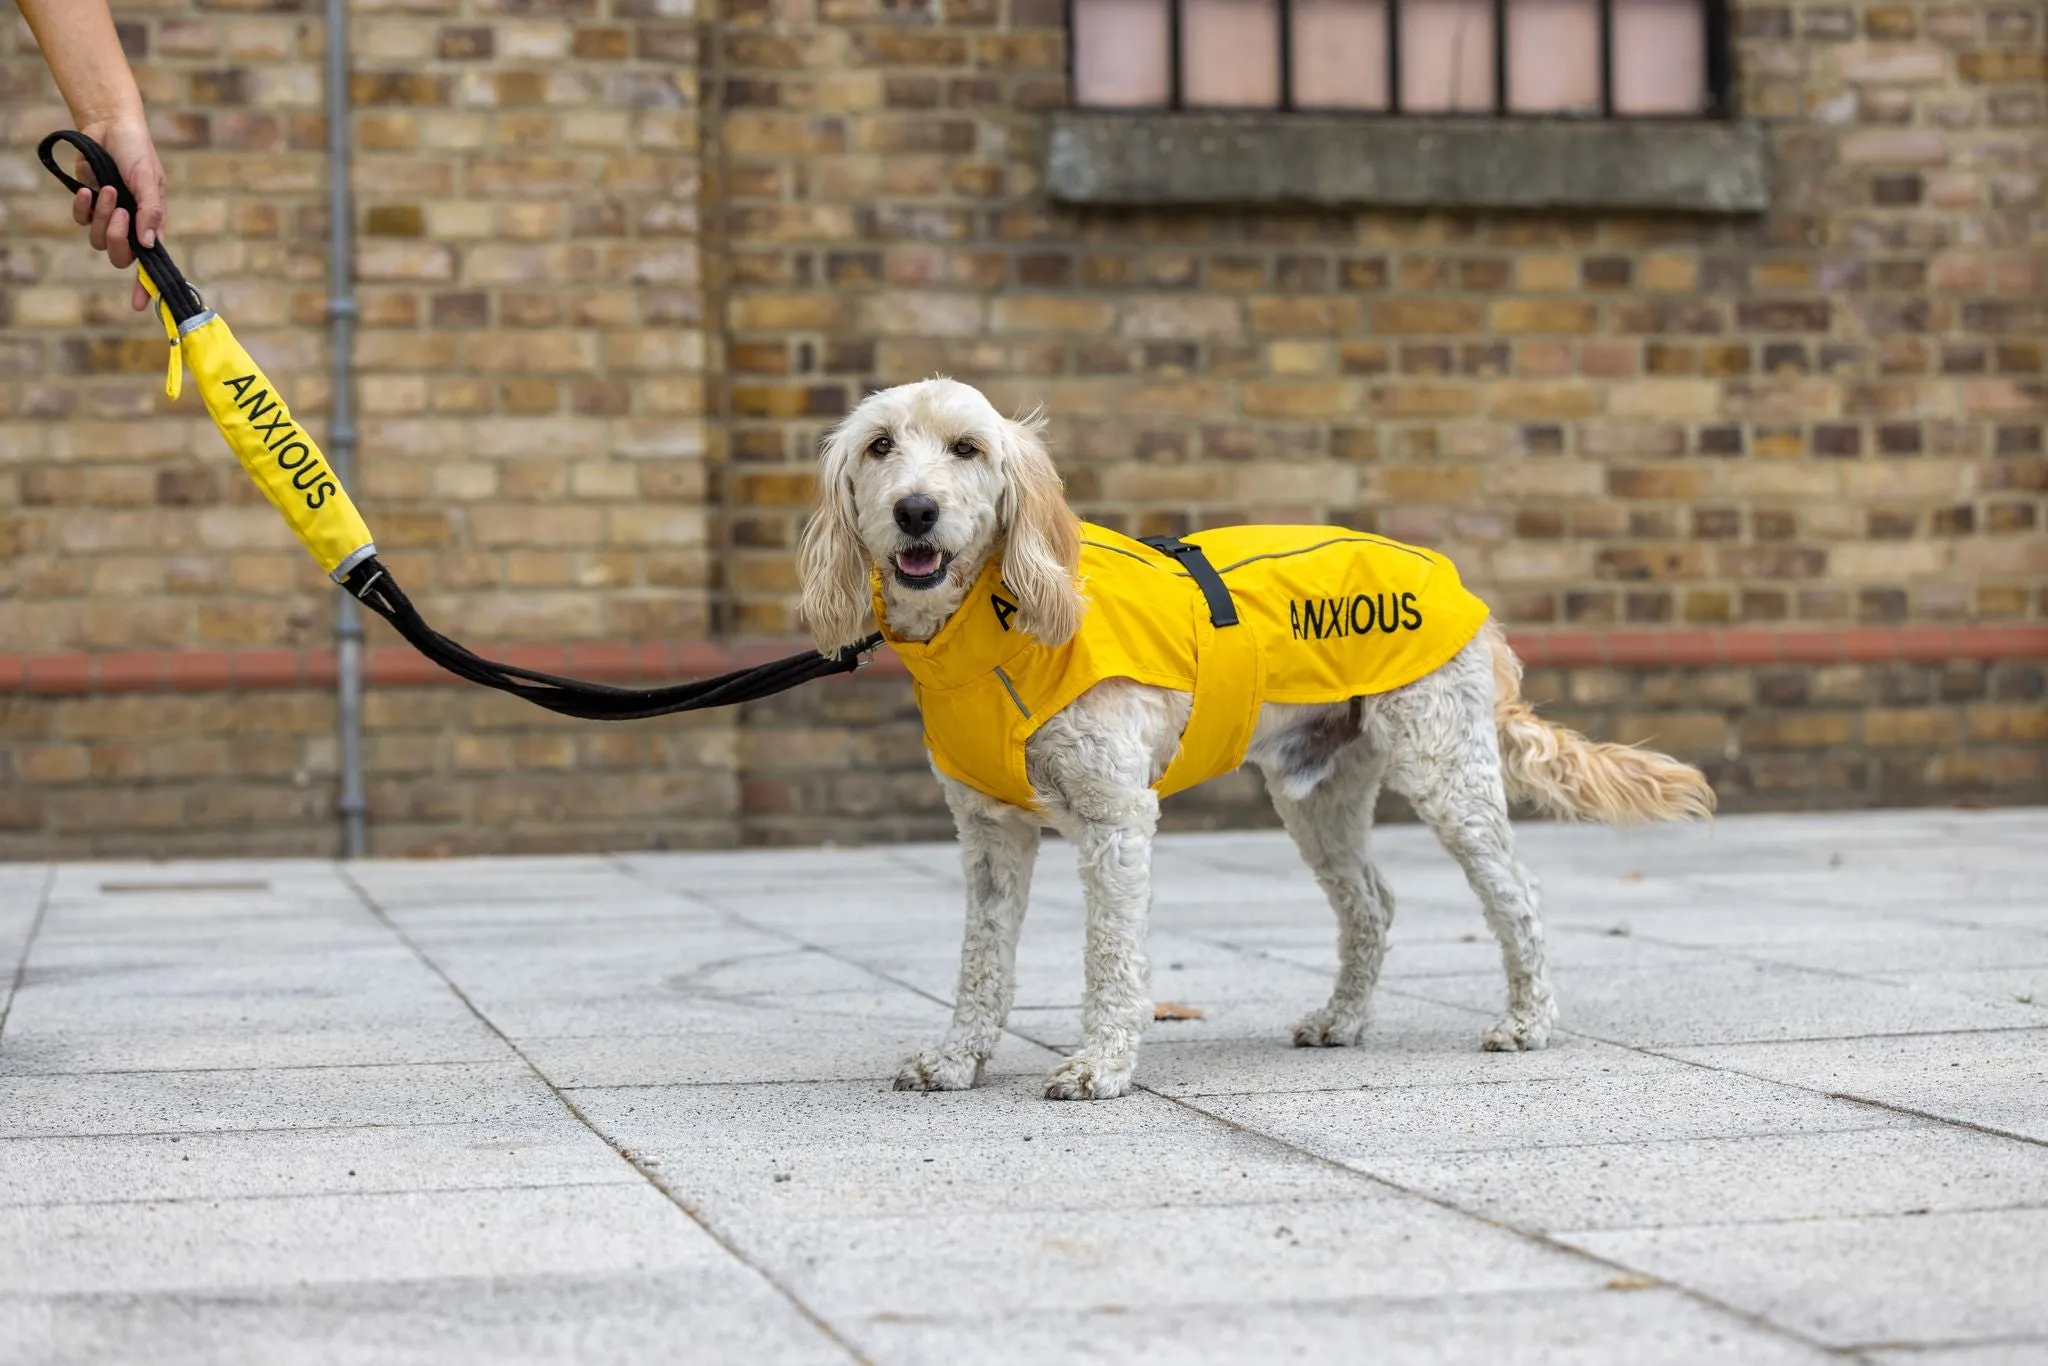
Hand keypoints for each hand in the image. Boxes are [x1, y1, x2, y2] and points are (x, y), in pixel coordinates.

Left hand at [70, 111, 164, 312]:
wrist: (110, 127)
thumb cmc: (138, 153)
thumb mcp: (150, 180)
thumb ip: (150, 211)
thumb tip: (147, 244)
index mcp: (152, 226)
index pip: (152, 264)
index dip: (147, 287)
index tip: (142, 305)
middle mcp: (131, 227)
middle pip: (120, 257)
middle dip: (116, 240)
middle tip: (120, 215)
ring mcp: (109, 217)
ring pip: (98, 240)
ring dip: (102, 216)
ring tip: (107, 190)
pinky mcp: (88, 205)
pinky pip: (81, 220)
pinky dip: (83, 207)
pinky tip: (88, 189)